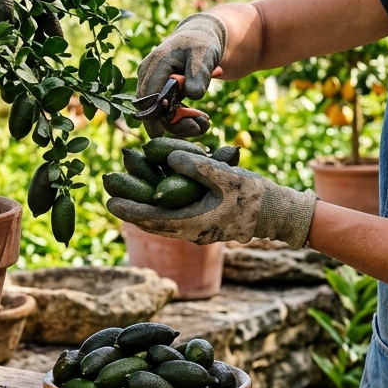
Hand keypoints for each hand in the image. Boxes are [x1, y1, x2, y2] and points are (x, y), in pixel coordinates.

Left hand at [107, 151, 317, 247]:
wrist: (278, 213)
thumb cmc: (254, 195)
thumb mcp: (226, 175)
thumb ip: (197, 166)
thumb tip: (168, 157)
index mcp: (194, 223)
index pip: (153, 219)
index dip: (130, 209)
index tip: (109, 202)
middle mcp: (190, 230)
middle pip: (152, 217)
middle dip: (130, 201)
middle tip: (108, 185)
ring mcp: (196, 227)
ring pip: (162, 215)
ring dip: (143, 199)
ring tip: (123, 181)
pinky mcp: (202, 220)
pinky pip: (174, 212)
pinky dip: (160, 200)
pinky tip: (150, 185)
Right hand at [137, 13, 225, 137]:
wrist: (201, 38)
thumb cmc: (201, 43)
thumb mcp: (204, 54)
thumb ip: (198, 74)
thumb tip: (192, 95)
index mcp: (155, 65)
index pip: (148, 97)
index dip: (161, 117)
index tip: (188, 125)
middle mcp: (148, 77)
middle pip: (151, 111)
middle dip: (175, 125)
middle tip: (201, 127)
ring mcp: (153, 86)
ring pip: (159, 115)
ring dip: (181, 124)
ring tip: (205, 123)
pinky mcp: (160, 93)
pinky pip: (166, 113)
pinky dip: (182, 119)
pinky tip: (201, 119)